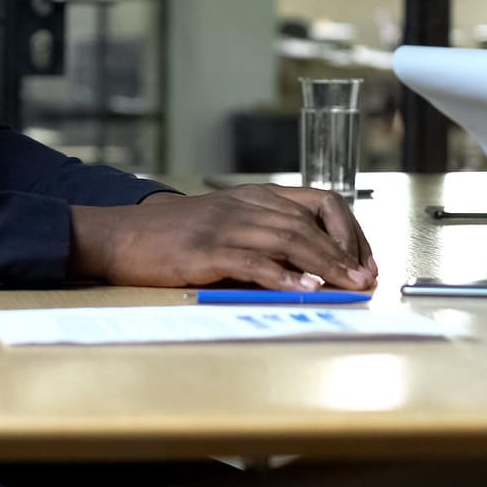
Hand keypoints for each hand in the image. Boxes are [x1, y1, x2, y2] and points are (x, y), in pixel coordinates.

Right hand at [67, 185, 377, 290]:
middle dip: (346, 254)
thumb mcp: (228, 224)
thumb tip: (315, 270)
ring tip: (348, 286)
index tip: (365, 260)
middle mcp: (247, 205)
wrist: (120, 235)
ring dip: (326, 265)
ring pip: (290, 239)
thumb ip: (266, 238)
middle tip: (366, 280)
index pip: (322, 203)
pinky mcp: (205, 251)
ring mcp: (226, 226)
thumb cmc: (174, 237)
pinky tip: (302, 289)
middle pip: (311, 224)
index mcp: (257, 196)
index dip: (350, 231)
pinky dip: (283, 275)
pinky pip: (252, 261)